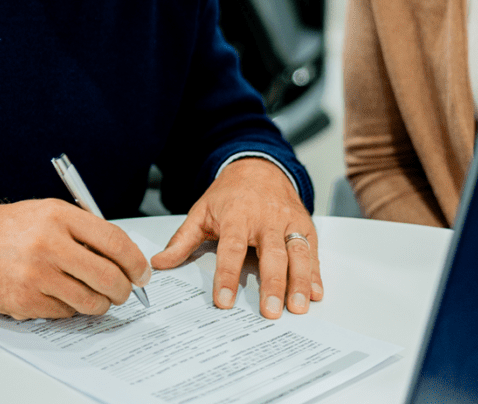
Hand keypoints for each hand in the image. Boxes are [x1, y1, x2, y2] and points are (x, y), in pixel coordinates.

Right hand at [0, 199, 151, 319]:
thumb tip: (122, 256)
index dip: (135, 260)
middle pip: (108, 276)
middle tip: (125, 290)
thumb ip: (85, 230)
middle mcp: (50, 245)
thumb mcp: (51, 212)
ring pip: (90, 301)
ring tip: (97, 295)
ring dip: (101, 303)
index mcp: (60, 217)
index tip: (142, 271)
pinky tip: (62, 295)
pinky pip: (65, 313)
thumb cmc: (13, 228)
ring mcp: (37, 276)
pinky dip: (71, 308)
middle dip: (124, 289)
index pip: (114, 241)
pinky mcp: (26, 301)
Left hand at [150, 158, 322, 318]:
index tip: (224, 301)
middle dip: (272, 283)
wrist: (259, 165)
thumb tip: (160, 263)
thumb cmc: (230, 193)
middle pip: (271, 253)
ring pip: (297, 252)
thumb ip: (183, 239)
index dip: (228, 275)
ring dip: (300, 280)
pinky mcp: (305, 224)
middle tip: (271, 311)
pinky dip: (316, 272)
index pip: (232, 248)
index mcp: (237, 215)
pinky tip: (316, 291)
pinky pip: (312, 249)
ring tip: (299, 306)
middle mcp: (266, 218)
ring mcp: (288, 221)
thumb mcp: (202, 210)